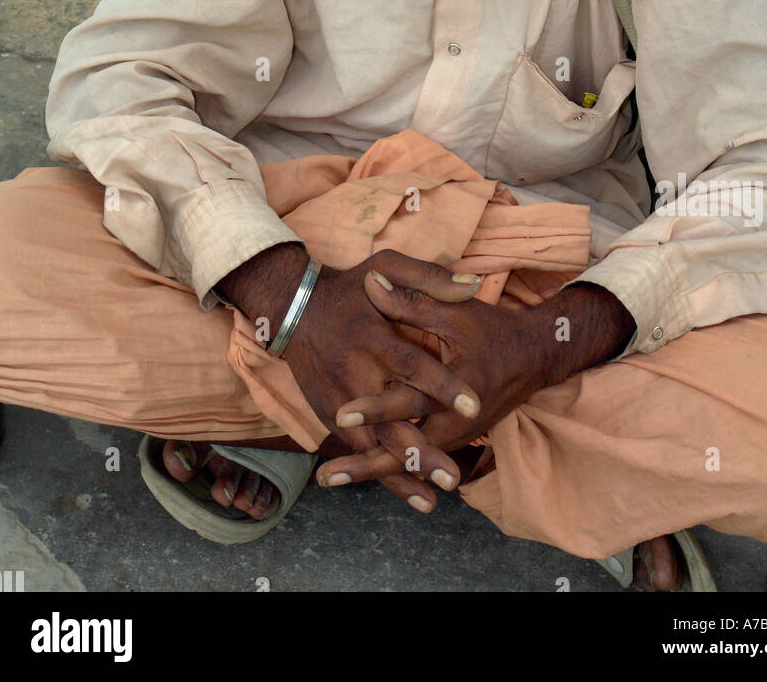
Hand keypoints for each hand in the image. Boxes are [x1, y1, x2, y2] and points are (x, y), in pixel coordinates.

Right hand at [220, 244, 484, 511]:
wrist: (292, 307)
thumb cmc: (350, 287)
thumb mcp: (387, 266)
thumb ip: (430, 278)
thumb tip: (474, 285)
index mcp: (372, 336)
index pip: (411, 364)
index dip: (441, 385)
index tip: (473, 404)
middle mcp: (353, 372)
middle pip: (389, 418)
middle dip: (419, 449)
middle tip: (452, 474)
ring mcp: (337, 397)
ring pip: (371, 443)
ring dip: (400, 473)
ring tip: (432, 499)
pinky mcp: (328, 414)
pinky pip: (357, 449)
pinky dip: (380, 474)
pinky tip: (410, 494)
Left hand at [317, 276, 634, 487]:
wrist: (536, 356)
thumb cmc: (493, 328)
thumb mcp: (455, 310)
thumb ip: (412, 301)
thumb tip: (371, 283)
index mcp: (458, 387)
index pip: (411, 401)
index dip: (377, 408)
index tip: (342, 412)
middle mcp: (458, 421)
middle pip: (407, 450)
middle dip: (366, 463)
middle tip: (327, 476)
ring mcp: (457, 435)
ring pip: (411, 463)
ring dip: (372, 471)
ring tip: (330, 479)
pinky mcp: (454, 439)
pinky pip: (419, 460)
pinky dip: (391, 469)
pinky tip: (357, 472)